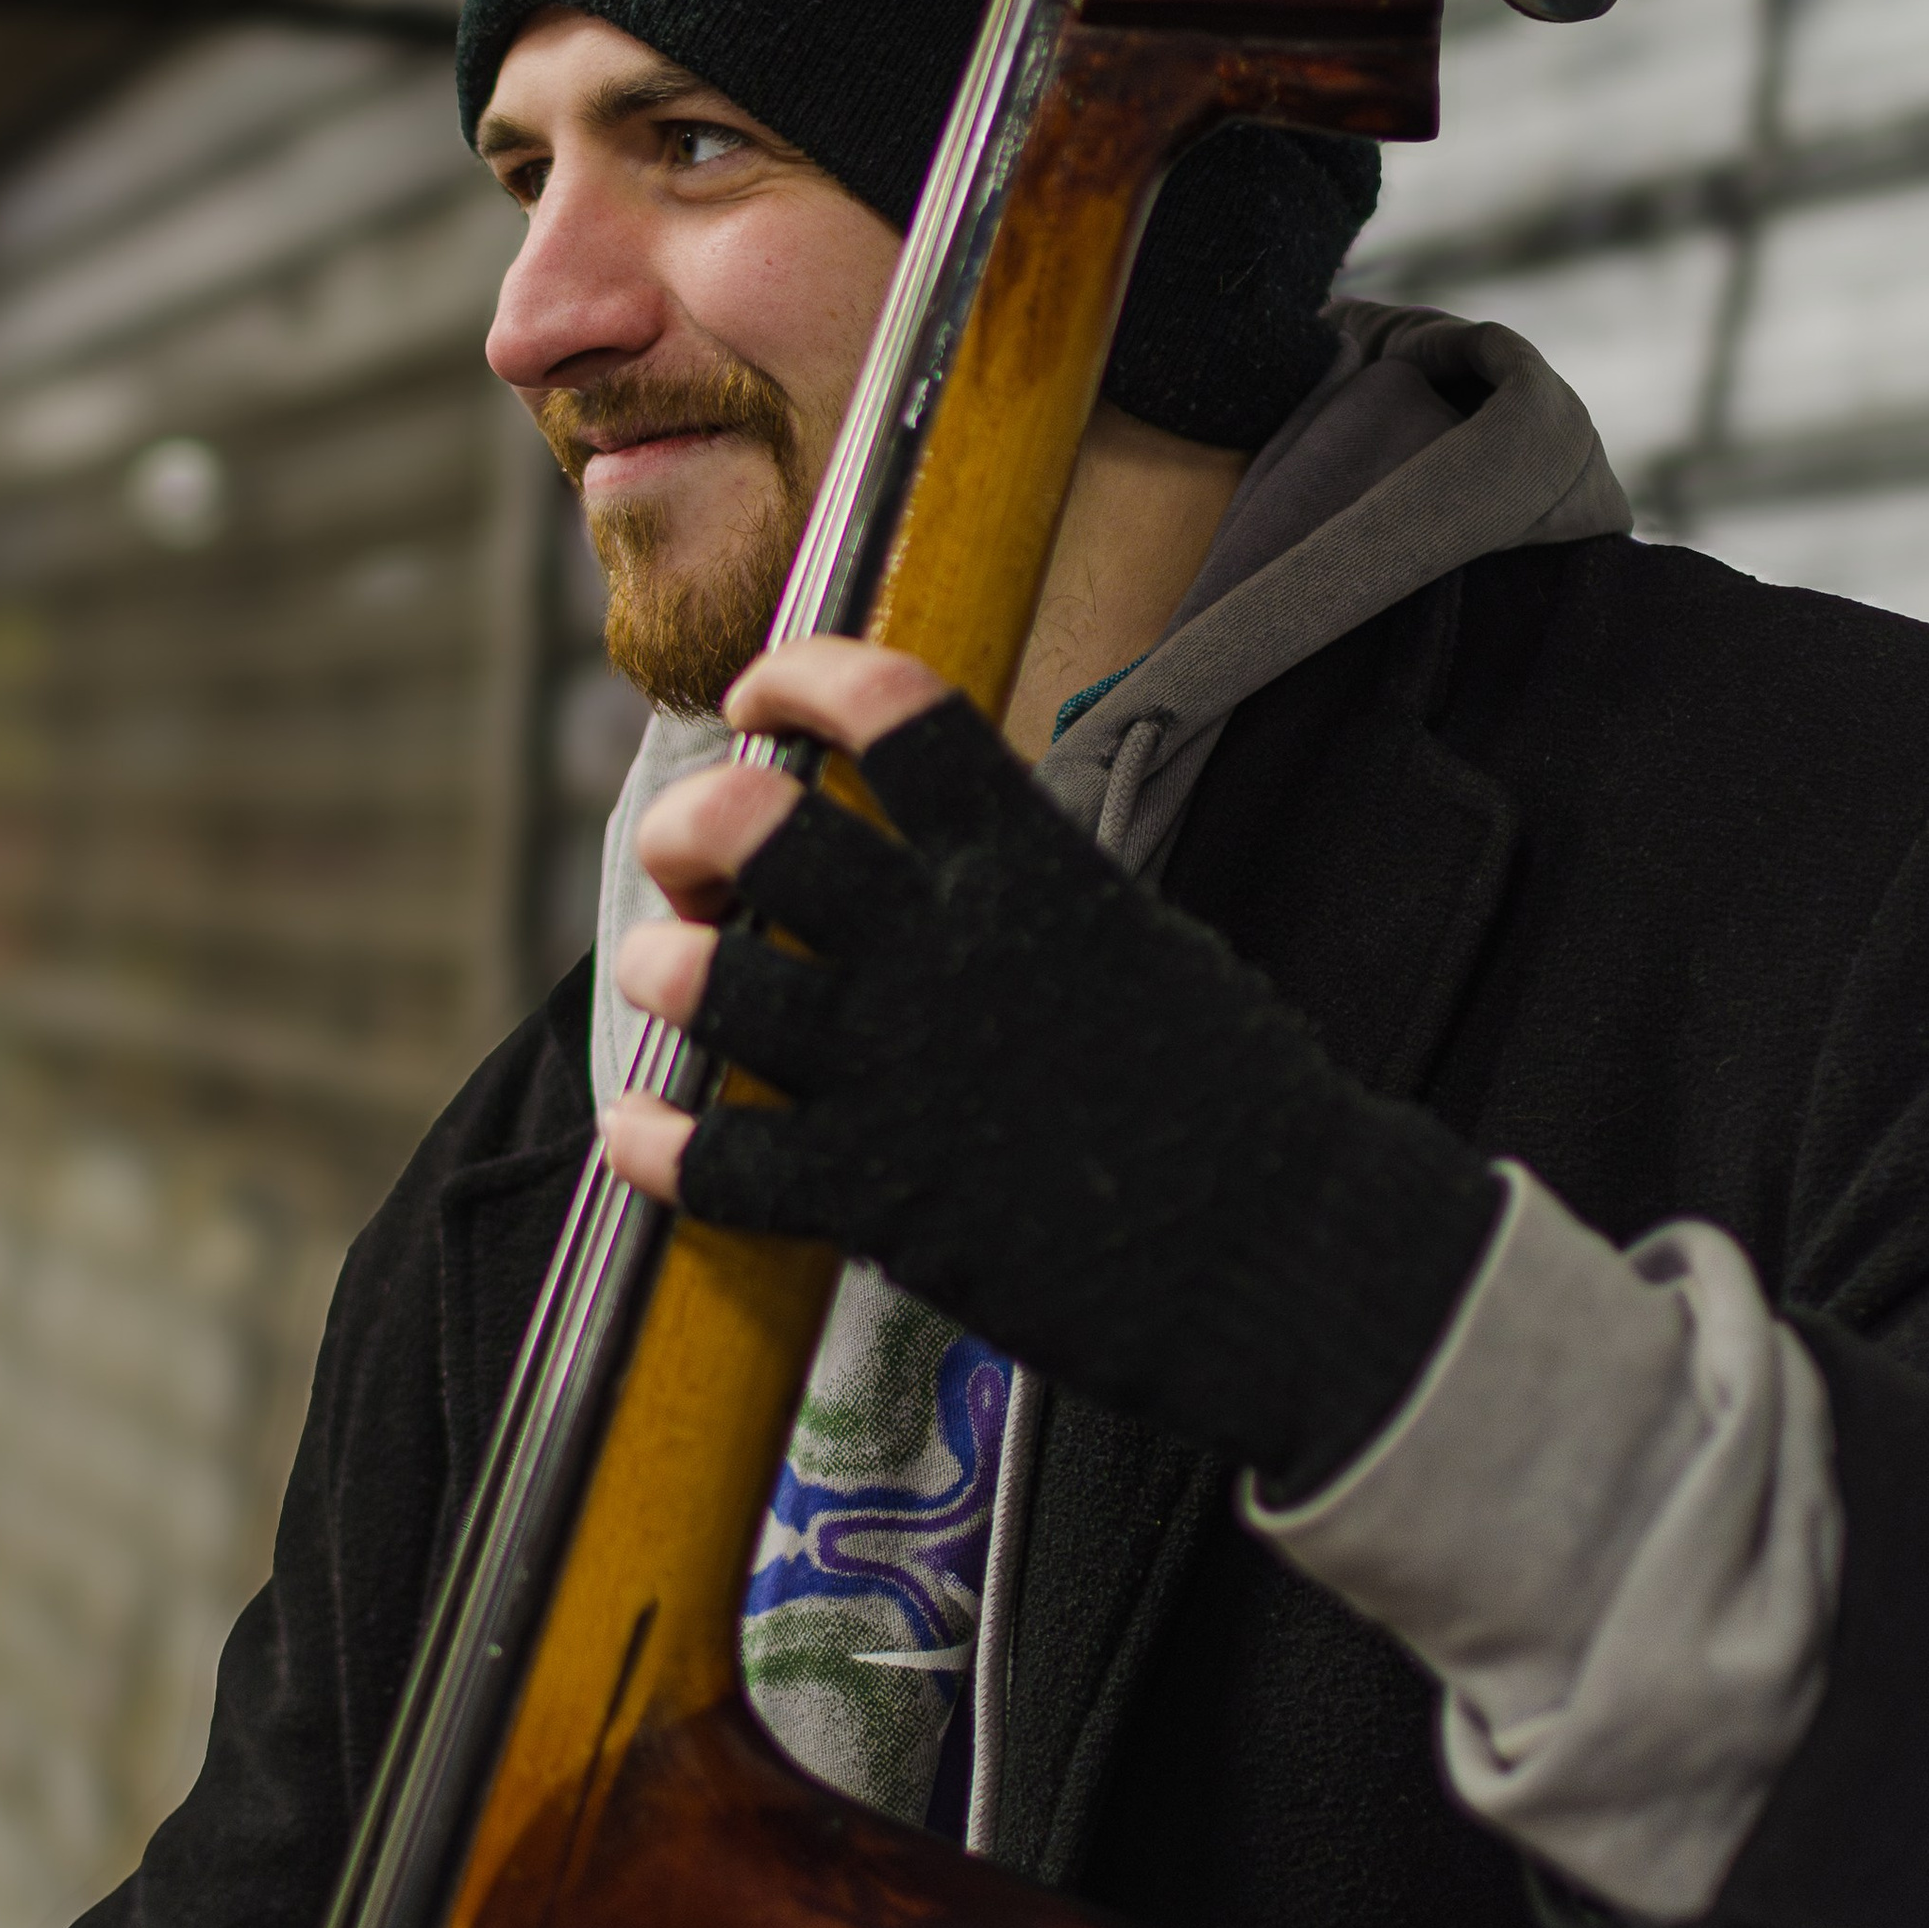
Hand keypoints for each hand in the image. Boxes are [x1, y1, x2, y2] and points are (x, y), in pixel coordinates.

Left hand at [602, 635, 1497, 1491]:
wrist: (1287, 1250)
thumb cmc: (1236, 1101)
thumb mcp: (1138, 938)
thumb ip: (1026, 888)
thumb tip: (945, 859)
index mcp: (1028, 866)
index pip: (892, 711)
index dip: (804, 678)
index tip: (765, 693)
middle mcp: (946, 947)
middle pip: (756, 831)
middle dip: (693, 827)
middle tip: (690, 858)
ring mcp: (898, 1070)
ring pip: (707, 982)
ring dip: (662, 969)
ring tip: (667, 975)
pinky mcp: (874, 1193)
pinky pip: (715, 1156)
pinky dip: (656, 1143)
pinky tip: (641, 1134)